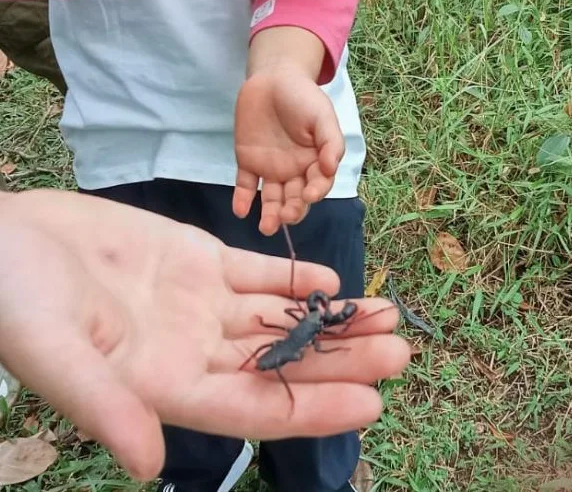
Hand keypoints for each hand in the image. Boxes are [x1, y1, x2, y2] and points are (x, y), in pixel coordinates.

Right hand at [0, 189, 408, 480]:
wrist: (7, 237)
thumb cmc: (17, 300)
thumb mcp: (52, 354)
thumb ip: (104, 406)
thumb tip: (150, 463)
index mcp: (167, 386)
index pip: (257, 408)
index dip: (316, 408)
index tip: (372, 404)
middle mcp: (196, 350)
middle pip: (284, 362)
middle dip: (344, 359)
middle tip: (402, 350)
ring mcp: (202, 305)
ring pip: (282, 317)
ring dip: (334, 318)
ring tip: (386, 313)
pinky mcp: (200, 261)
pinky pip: (260, 275)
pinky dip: (297, 279)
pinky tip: (333, 283)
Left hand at [232, 63, 344, 234]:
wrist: (273, 79)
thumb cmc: (303, 97)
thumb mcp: (322, 116)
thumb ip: (330, 142)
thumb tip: (331, 168)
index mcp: (316, 162)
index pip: (318, 184)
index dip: (315, 192)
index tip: (309, 195)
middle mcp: (295, 171)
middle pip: (295, 198)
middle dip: (292, 210)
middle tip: (286, 218)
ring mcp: (271, 169)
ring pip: (272, 198)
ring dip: (270, 214)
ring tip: (266, 227)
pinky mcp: (248, 162)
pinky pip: (246, 185)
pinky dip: (243, 199)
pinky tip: (241, 211)